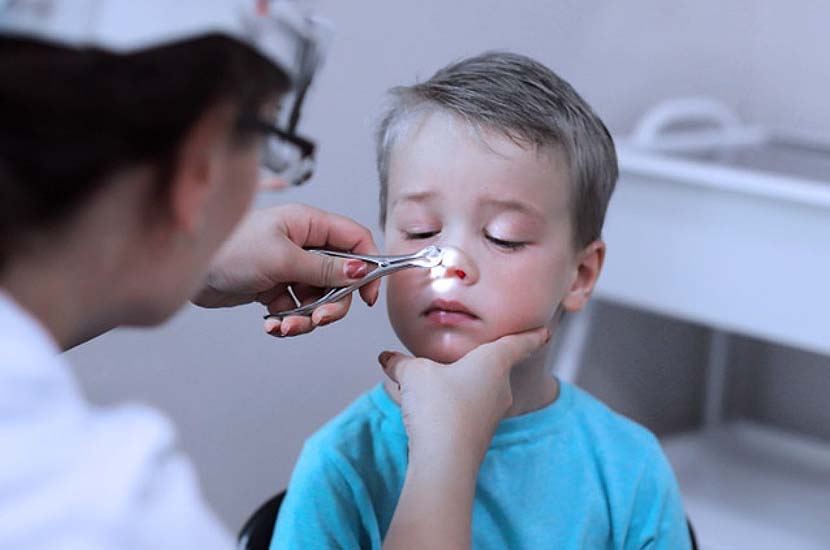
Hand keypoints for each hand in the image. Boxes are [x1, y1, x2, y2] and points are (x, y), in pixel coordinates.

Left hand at [192, 204, 380, 336]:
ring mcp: (289, 265)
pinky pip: (296, 308)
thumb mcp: (283, 259)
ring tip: (285, 326)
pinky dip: (288, 320)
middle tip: (319, 319)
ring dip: (307, 318)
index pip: (355, 240)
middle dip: (333, 303)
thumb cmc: (229, 250)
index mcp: (308, 224)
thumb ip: (324, 267)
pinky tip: (272, 325)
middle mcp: (302, 243)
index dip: (367, 266)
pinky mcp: (274, 286)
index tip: (368, 296)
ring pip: (319, 297)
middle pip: (340, 277)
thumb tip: (361, 271)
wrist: (187, 269)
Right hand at [378, 327, 550, 459]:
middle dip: (472, 362)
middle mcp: (499, 386)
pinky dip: (448, 407)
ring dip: (454, 386)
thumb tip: (388, 359)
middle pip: (490, 367)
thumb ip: (401, 363)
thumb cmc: (439, 407)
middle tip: (452, 357)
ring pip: (474, 390)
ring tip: (423, 386)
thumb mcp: (414, 374)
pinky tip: (425, 411)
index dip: (532, 335)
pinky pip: (464, 411)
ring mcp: (491, 413)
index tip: (546, 332)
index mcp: (493, 362)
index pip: (519, 343)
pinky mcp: (478, 434)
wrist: (445, 459)